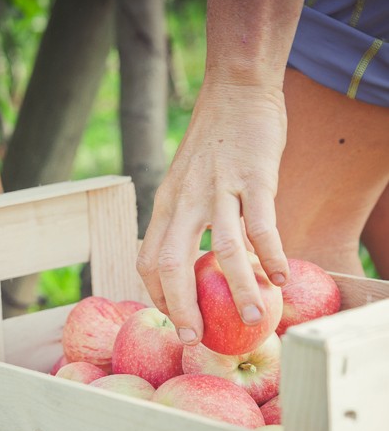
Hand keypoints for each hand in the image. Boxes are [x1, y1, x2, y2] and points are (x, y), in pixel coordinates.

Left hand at [137, 81, 288, 344]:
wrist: (236, 90)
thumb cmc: (213, 143)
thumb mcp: (185, 181)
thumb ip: (185, 218)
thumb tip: (197, 261)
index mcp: (167, 204)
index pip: (148, 260)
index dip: (157, 295)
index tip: (176, 317)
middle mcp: (185, 200)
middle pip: (172, 264)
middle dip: (181, 308)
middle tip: (196, 339)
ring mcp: (218, 188)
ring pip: (223, 249)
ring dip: (238, 290)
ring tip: (255, 319)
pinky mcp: (253, 176)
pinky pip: (262, 224)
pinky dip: (271, 254)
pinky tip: (281, 277)